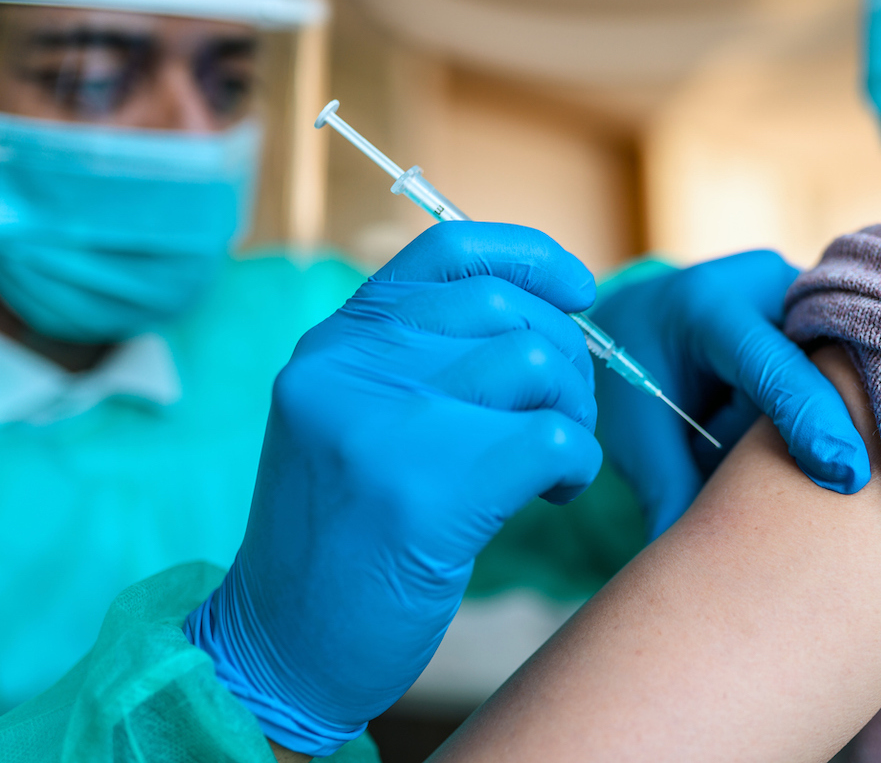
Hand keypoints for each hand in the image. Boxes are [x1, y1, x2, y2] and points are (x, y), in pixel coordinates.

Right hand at [185, 222, 602, 756]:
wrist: (280, 651)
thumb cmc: (340, 539)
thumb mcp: (356, 423)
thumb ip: (423, 361)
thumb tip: (547, 317)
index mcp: (336, 345)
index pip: (450, 251)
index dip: (531, 256)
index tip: (577, 290)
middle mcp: (351, 368)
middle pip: (507, 307)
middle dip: (566, 357)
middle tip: (563, 414)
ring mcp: (384, 425)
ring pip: (537, 363)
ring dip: (572, 412)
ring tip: (553, 462)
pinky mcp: (426, 494)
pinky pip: (553, 438)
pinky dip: (575, 464)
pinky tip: (553, 494)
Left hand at [591, 251, 868, 538]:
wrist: (645, 320)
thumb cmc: (636, 377)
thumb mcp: (636, 432)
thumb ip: (666, 486)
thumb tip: (683, 561)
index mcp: (707, 305)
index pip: (770, 364)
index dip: (809, 418)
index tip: (843, 473)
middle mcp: (766, 283)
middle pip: (826, 362)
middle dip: (839, 423)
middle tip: (847, 484)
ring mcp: (804, 290)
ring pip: (847, 365)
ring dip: (842, 414)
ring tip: (823, 456)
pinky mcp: (829, 309)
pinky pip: (857, 360)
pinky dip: (855, 403)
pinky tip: (864, 439)